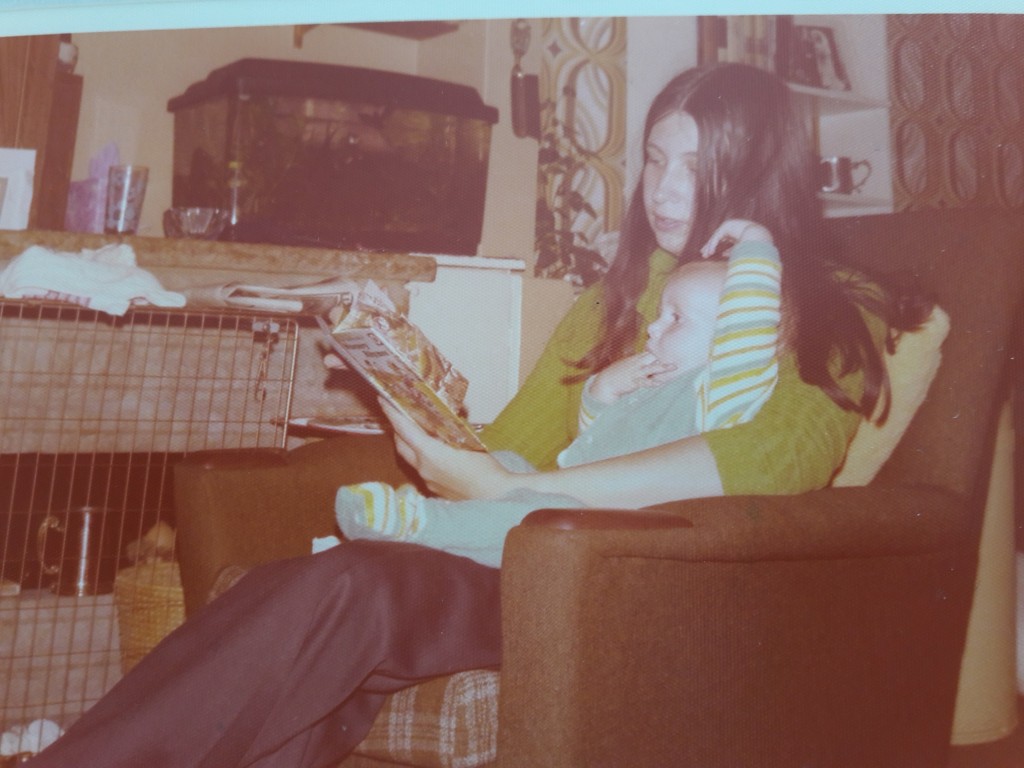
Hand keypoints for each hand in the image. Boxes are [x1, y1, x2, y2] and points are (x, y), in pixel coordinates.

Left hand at [379, 399, 512, 499]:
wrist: (495, 498)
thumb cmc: (486, 469)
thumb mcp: (470, 442)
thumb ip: (456, 428)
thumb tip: (453, 413)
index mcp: (430, 454)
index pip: (404, 429)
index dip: (392, 413)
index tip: (383, 399)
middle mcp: (423, 467)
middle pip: (401, 443)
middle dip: (398, 427)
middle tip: (400, 412)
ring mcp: (427, 480)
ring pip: (410, 457)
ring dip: (409, 442)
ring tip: (416, 429)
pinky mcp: (434, 489)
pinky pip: (421, 468)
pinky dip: (421, 456)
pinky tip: (434, 451)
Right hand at [589, 353, 676, 403]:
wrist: (605, 383)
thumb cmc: (616, 374)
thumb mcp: (627, 364)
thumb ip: (638, 362)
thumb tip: (647, 361)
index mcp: (635, 358)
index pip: (650, 352)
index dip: (660, 352)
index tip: (672, 350)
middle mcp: (636, 363)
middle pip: (653, 357)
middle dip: (664, 357)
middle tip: (677, 356)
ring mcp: (635, 372)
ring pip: (651, 369)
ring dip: (663, 368)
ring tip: (673, 367)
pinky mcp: (633, 382)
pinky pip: (644, 382)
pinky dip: (652, 382)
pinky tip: (660, 383)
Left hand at [700, 219, 773, 258]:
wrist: (759, 237)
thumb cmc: (754, 245)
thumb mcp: (741, 250)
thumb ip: (732, 251)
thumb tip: (722, 254)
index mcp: (737, 232)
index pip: (725, 238)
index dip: (718, 246)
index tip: (711, 253)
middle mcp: (733, 228)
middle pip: (718, 237)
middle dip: (710, 245)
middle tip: (704, 253)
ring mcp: (729, 226)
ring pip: (716, 237)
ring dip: (710, 246)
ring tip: (705, 255)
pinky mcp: (726, 226)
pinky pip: (717, 237)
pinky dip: (713, 245)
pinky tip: (711, 252)